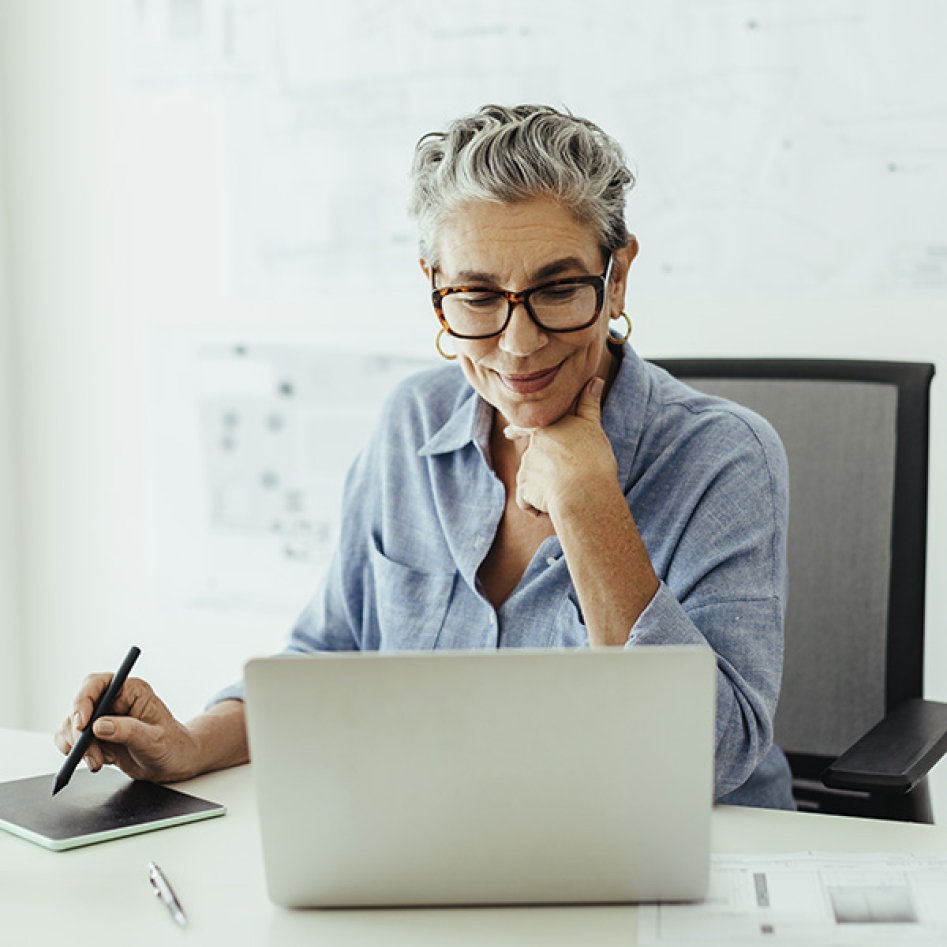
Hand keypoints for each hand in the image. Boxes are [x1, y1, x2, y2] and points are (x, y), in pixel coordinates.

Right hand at [54, 674, 202, 783]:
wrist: (175, 763)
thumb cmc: (173, 745)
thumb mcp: (155, 740)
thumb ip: (128, 731)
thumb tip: (99, 726)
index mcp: (131, 690)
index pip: (97, 684)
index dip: (83, 700)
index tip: (82, 724)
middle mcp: (114, 700)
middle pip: (79, 706)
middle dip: (77, 732)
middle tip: (87, 753)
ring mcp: (103, 718)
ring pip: (72, 726)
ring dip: (78, 747)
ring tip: (98, 762)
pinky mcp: (96, 736)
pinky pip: (72, 741)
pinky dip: (76, 754)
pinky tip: (97, 761)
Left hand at [505, 376, 617, 520]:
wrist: (583, 490)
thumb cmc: (593, 458)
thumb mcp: (593, 427)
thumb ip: (589, 405)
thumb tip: (595, 379)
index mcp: (546, 429)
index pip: (525, 427)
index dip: (516, 430)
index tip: (507, 433)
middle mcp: (531, 447)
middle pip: (531, 460)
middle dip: (539, 470)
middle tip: (560, 479)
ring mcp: (526, 469)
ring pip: (532, 483)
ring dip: (545, 491)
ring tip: (568, 494)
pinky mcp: (523, 491)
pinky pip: (528, 503)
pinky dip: (538, 508)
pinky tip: (553, 509)